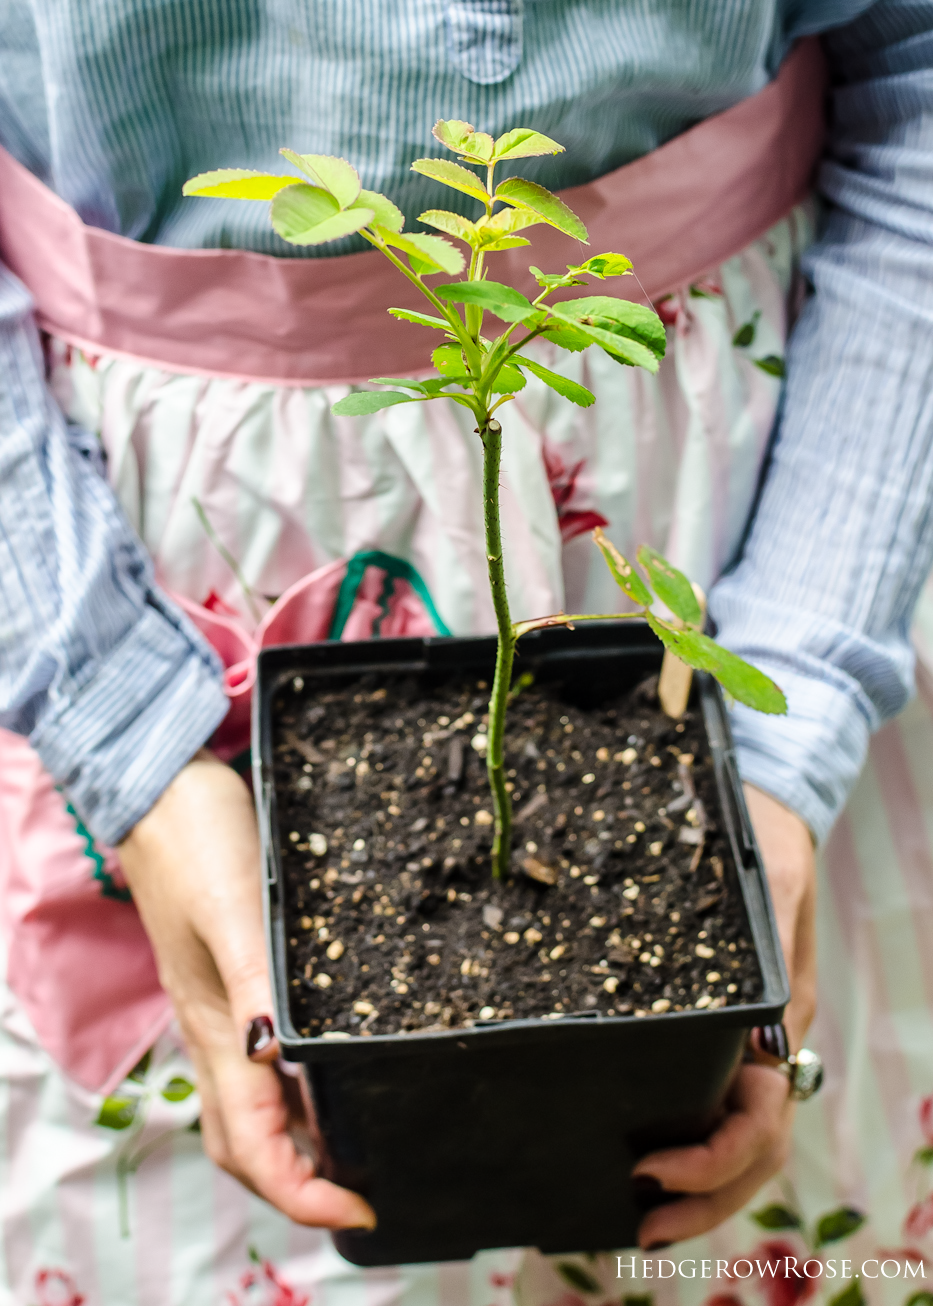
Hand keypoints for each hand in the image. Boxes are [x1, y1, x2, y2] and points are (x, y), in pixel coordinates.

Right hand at [118, 749, 375, 1229]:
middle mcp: (216, 1031)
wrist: (164, 790)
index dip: (304, 1194)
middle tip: (365, 1187)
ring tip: (358, 1144)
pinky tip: (330, 1067)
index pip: (254, 1146)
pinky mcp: (231, 978)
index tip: (361, 1209)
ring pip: (254, 1107)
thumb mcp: (237, 913)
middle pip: (248, 1144)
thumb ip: (258, 987)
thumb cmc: (198, 845)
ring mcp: (220, 1007)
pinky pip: (262, 1061)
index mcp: (217, 1028)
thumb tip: (281, 1061)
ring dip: (300, 1142)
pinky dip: (297, 1087)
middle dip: (301, 1183)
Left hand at [632, 783, 815, 1247]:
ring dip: (697, 1193)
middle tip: (641, 1229)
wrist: (761, 813)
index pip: (761, 1122)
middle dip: (703, 1201)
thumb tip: (759, 1017)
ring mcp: (742, 1045)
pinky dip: (686, 1151)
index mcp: (782, 1024)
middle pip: (750, 1155)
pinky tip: (639, 1162)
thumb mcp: (771, 879)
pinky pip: (707, 1107)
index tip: (652, 1166)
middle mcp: (764, 1046)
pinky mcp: (712, 1032)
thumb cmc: (764, 842)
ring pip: (733, 1144)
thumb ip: (769, 938)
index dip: (714, 1159)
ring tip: (637, 1220)